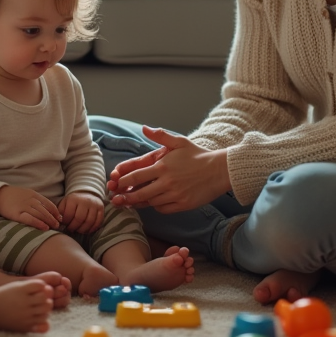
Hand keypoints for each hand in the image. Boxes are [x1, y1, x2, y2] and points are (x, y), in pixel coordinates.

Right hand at [0, 185, 62, 230]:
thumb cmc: (14, 197)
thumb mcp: (27, 194)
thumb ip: (37, 200)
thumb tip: (48, 209)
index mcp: (34, 195)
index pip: (49, 203)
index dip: (55, 211)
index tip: (60, 218)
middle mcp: (30, 200)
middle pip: (45, 210)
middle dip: (53, 218)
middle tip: (58, 225)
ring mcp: (24, 207)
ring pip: (40, 214)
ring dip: (49, 221)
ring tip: (54, 227)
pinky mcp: (17, 214)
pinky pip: (30, 219)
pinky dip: (38, 223)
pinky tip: (44, 227)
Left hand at [58, 192, 104, 233]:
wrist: (86, 193)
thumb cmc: (73, 202)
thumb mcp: (64, 203)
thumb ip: (60, 212)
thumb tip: (58, 222)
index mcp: (74, 199)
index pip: (69, 215)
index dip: (66, 223)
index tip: (65, 225)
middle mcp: (85, 201)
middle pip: (79, 219)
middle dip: (74, 227)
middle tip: (71, 230)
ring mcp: (94, 204)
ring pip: (89, 222)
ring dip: (82, 229)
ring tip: (78, 230)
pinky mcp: (101, 208)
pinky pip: (98, 222)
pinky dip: (92, 228)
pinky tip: (87, 230)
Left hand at [107, 126, 230, 213]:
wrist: (220, 170)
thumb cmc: (198, 155)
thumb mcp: (179, 142)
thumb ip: (160, 136)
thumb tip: (144, 128)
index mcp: (163, 166)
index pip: (136, 176)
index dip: (123, 181)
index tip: (115, 184)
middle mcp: (167, 182)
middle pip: (139, 193)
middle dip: (125, 197)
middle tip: (116, 199)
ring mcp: (175, 195)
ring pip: (150, 202)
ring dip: (139, 202)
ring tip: (130, 202)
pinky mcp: (183, 205)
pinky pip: (163, 209)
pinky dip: (156, 207)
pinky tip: (153, 202)